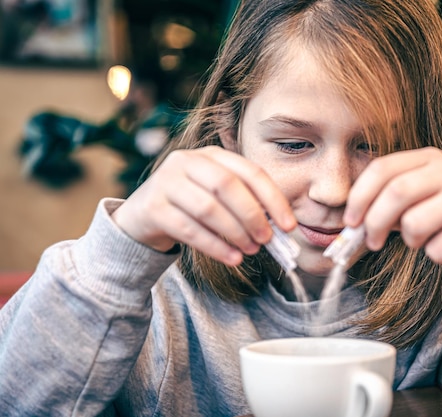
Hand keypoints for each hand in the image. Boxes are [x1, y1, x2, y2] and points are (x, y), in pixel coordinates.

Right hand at [111, 146, 295, 265]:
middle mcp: (187, 161)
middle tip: (267, 239)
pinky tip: (233, 258)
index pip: (250, 172)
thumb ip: (246, 203)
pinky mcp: (153, 207)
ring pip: (208, 208)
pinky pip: (189, 229)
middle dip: (252, 215)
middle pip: (227, 186)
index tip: (289, 225)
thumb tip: (280, 226)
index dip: (273, 199)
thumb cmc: (191, 207)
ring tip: (251, 250)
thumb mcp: (218, 196)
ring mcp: (166, 182)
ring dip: (235, 232)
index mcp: (212, 155)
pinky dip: (215, 246)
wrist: (142, 217)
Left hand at [343, 147, 441, 272]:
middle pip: (395, 192)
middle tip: (369, 241)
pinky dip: (434, 254)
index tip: (349, 219)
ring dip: (408, 240)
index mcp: (431, 159)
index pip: (383, 168)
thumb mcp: (428, 193)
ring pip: (413, 223)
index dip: (359, 195)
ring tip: (423, 239)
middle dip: (373, 221)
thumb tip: (354, 221)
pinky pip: (436, 250)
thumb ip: (393, 200)